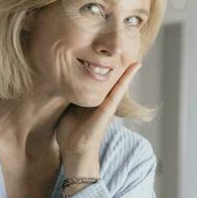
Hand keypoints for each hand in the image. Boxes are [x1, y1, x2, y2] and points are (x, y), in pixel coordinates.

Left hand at [54, 62, 140, 176]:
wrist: (74, 152)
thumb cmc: (70, 134)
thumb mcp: (67, 109)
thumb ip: (69, 97)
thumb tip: (60, 83)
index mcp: (92, 100)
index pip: (99, 80)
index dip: (103, 66)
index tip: (108, 53)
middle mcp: (102, 101)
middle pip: (110, 79)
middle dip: (118, 65)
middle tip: (127, 46)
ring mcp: (107, 104)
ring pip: (117, 82)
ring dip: (127, 68)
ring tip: (136, 52)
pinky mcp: (108, 109)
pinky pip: (119, 90)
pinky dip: (127, 78)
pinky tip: (135, 66)